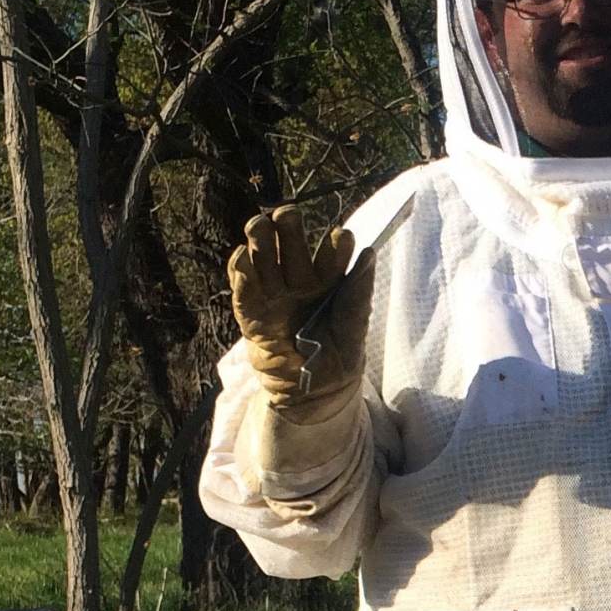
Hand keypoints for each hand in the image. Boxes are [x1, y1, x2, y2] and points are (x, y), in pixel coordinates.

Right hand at [227, 203, 375, 411]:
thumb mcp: (355, 329)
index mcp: (329, 279)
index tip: (343, 238)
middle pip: (290, 241)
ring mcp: (274, 293)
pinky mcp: (252, 312)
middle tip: (287, 216)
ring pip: (263, 254)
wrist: (314, 394)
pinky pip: (243, 287)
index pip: (332, 251)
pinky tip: (242, 256)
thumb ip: (359, 293)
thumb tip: (370, 253)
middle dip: (288, 225)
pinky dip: (241, 271)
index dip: (336, 243)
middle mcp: (300, 279)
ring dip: (260, 238)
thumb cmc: (339, 359)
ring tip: (260, 226)